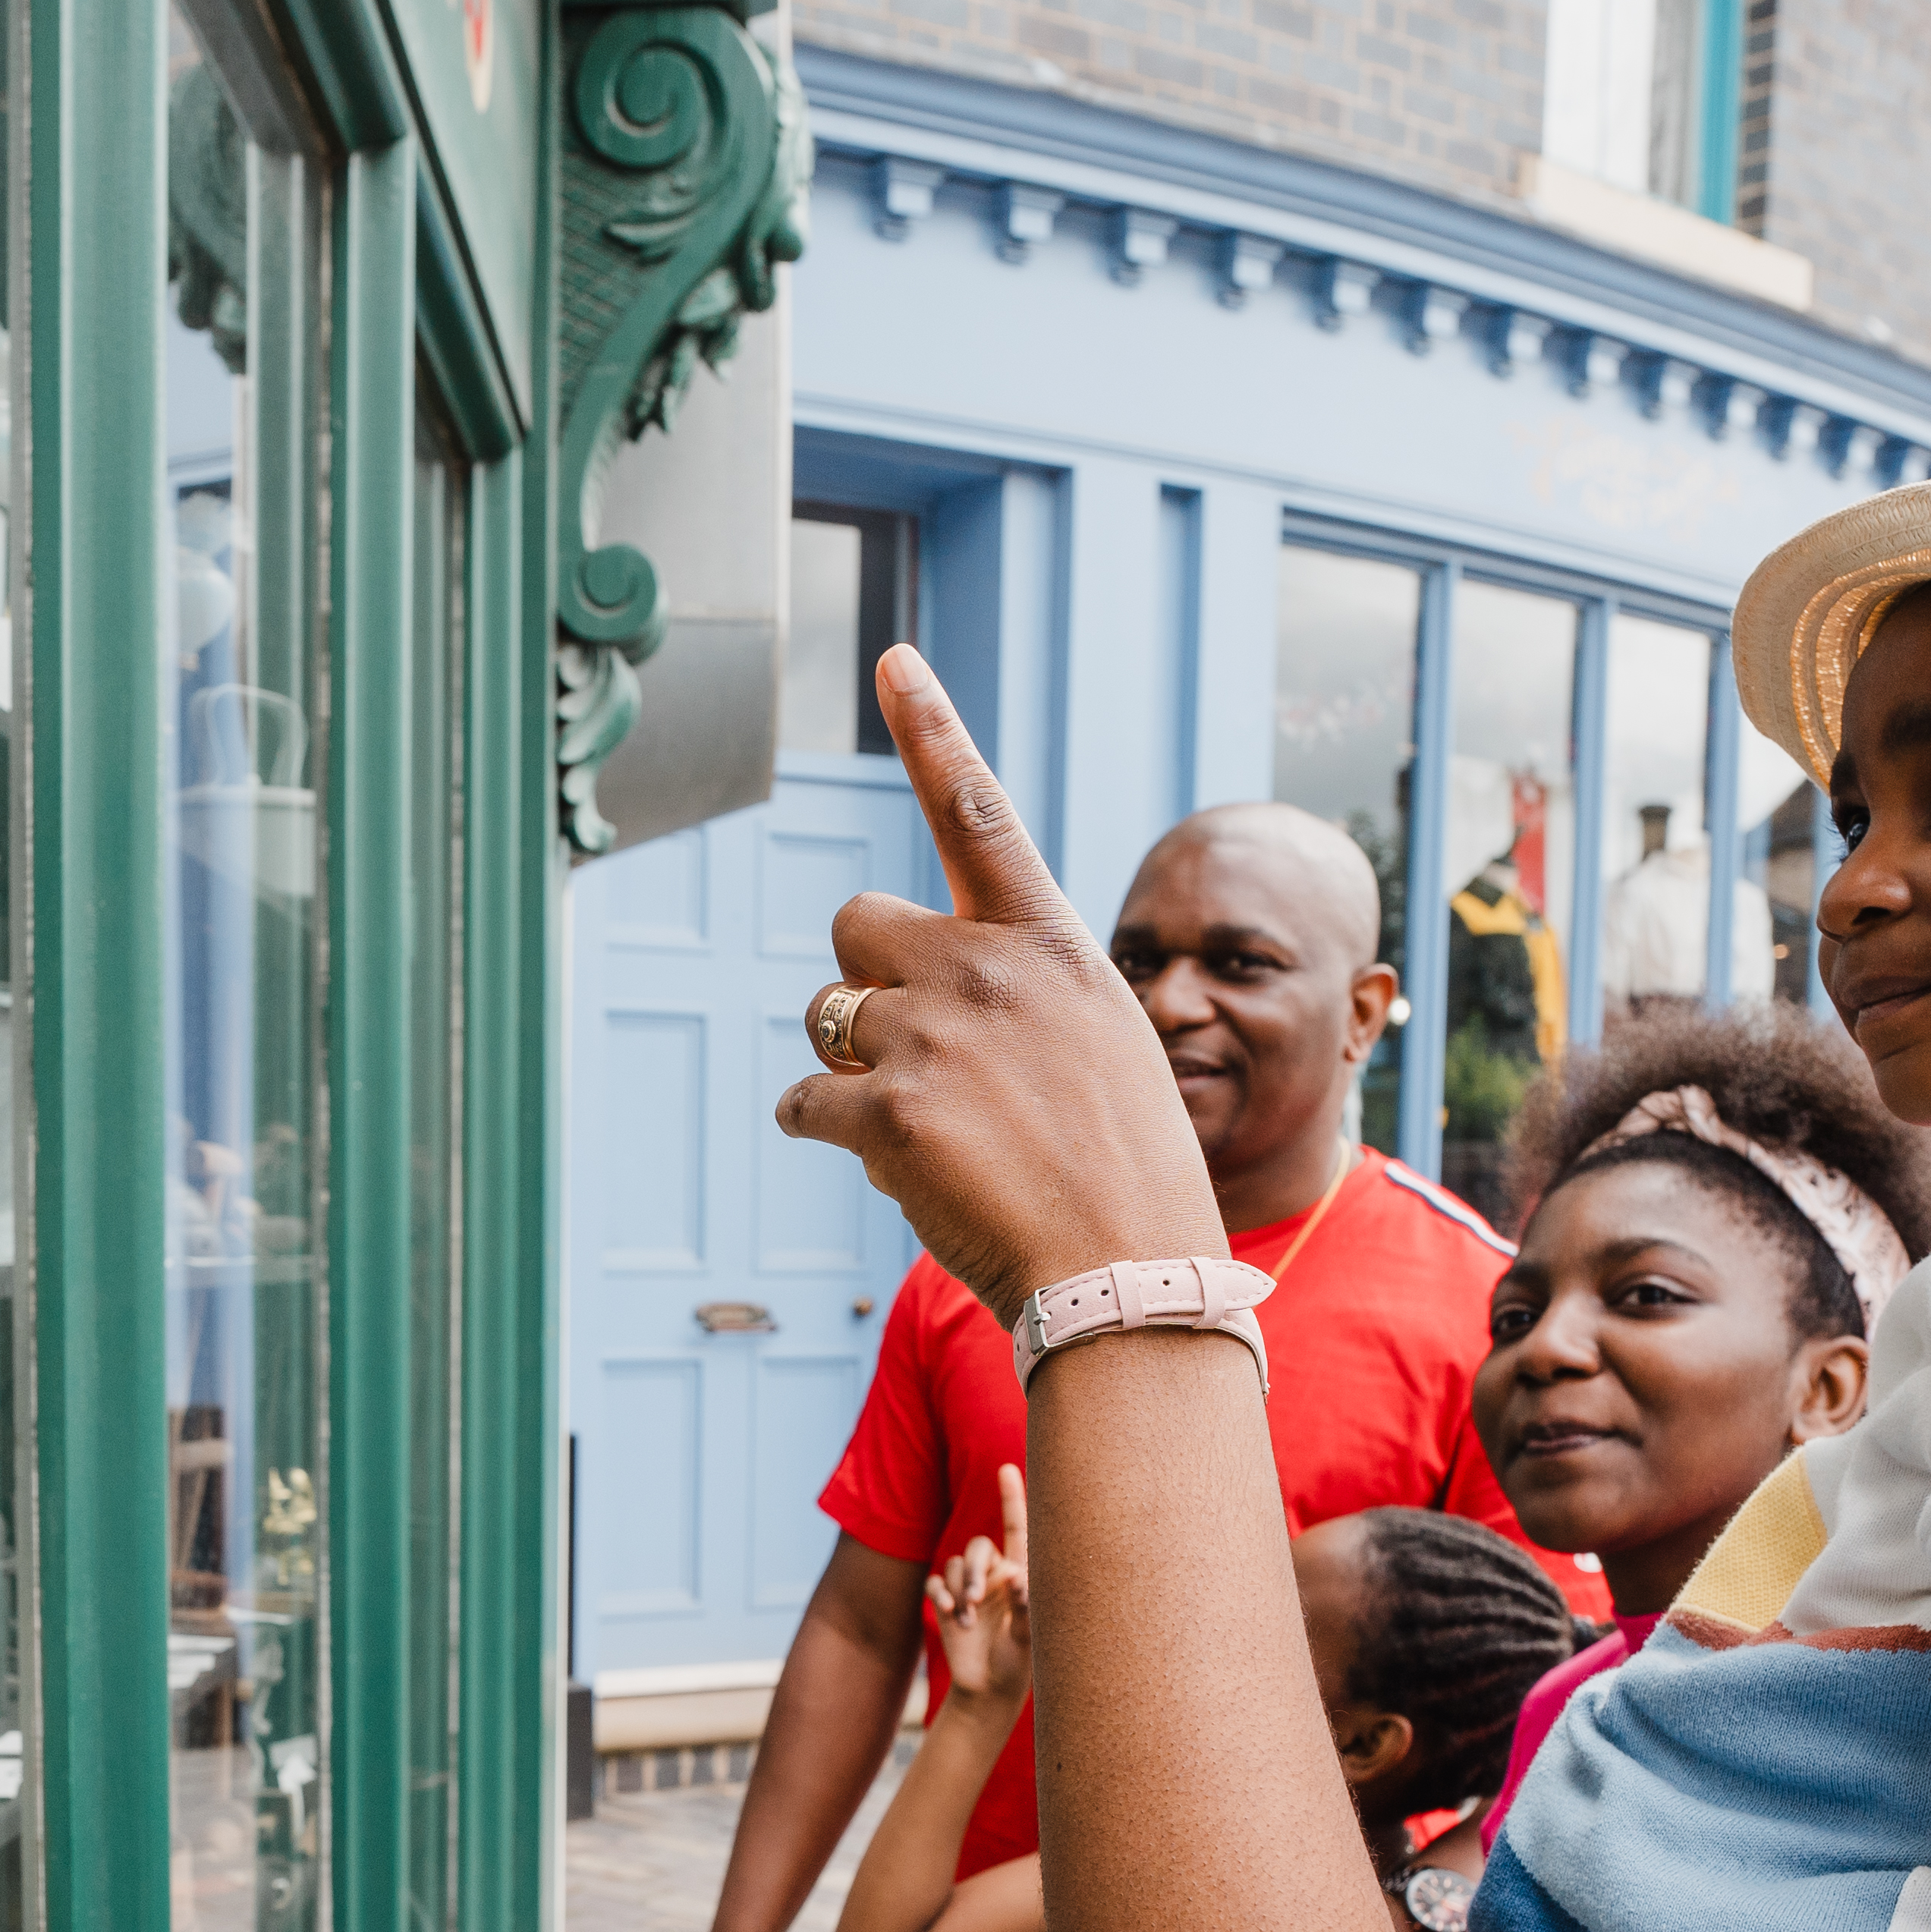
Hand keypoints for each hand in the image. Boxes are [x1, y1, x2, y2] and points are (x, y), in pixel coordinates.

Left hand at [778, 652, 1227, 1316]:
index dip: (931, 729)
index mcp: (1050, 943)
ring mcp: (933, 1034)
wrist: (1127, 1270)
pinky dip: (827, 1131)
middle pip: (855, 924)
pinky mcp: (886, 1109)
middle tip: (922, 1052)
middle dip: (866, 981)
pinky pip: (803, 1100)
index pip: (980, 811)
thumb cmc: (1119, 1168)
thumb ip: (1015, 990)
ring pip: (827, 1017)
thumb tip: (907, 984)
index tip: (891, 661)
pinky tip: (900, 1164)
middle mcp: (986, 967)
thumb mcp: (1096, 1042)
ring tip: (936, 1127)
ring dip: (854, 1066)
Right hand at [928, 1489, 1035, 1704]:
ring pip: (954, 1565)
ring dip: (958, 1590)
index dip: (1011, 1498)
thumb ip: (1028, 1608)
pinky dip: (941, 1596)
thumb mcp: (1031, 1638)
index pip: (1018, 1529)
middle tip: (975, 1599)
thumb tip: (1018, 1578)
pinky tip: (952, 1617)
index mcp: (1021, 1574)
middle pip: (978, 1546)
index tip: (1005, 1467)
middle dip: (973, 1569)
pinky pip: (936, 1583)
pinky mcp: (947, 1602)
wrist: (990, 1689)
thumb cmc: (1020, 1663)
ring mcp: (969, 1588)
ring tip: (967, 1620)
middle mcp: (995, 1575)